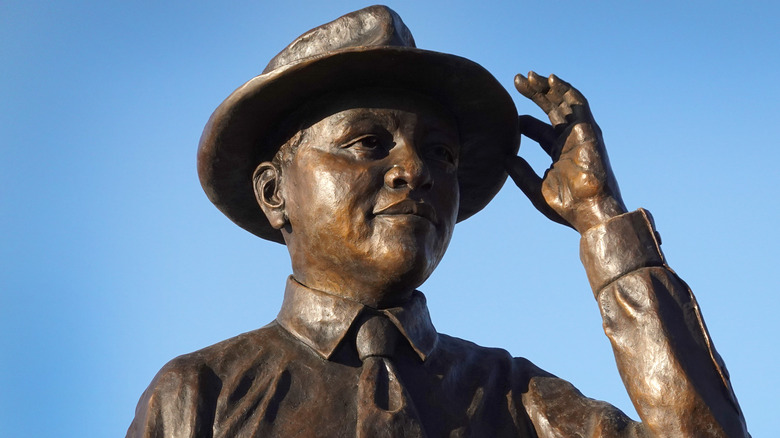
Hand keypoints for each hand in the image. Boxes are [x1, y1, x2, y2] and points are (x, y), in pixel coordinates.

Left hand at [507, 72, 626, 233]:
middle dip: (535, 93)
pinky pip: (578, 103)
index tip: (507, 115)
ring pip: (563, 101)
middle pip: (551, 108)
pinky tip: (550, 80)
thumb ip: (520, 172)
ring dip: (548, 86)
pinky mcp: (589, 130)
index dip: (524, 119)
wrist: (590, 213)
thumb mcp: (535, 188)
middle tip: (517, 80)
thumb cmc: (567, 207)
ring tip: (529, 76)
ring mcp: (580, 133)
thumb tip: (504, 158)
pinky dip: (565, 90)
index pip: (539, 128)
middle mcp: (570, 138)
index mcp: (559, 151)